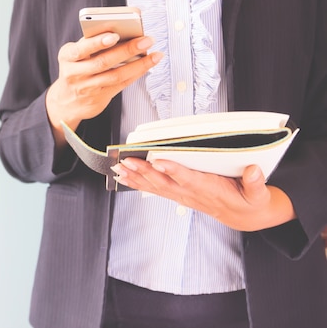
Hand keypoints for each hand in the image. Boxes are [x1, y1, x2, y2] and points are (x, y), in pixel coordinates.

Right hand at [46, 33, 160, 147]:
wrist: (68, 100)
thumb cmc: (76, 68)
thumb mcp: (75, 54)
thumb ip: (92, 43)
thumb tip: (122, 30)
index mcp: (67, 56)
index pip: (82, 48)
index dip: (98, 42)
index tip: (114, 35)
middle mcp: (75, 73)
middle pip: (104, 61)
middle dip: (128, 49)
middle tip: (146, 40)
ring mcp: (88, 87)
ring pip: (116, 75)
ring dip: (139, 64)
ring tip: (155, 54)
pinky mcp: (100, 97)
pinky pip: (121, 84)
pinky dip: (136, 73)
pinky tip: (147, 65)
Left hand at [111, 158, 296, 231]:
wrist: (243, 216)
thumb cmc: (249, 202)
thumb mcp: (259, 195)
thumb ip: (256, 183)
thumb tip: (254, 171)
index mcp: (210, 190)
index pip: (189, 179)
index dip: (173, 171)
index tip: (159, 161)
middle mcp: (192, 193)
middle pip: (165, 182)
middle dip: (144, 171)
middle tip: (128, 161)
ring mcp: (183, 195)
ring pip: (155, 186)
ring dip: (136, 177)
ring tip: (118, 167)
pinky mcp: (178, 195)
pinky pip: (155, 189)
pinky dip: (138, 183)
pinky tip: (125, 177)